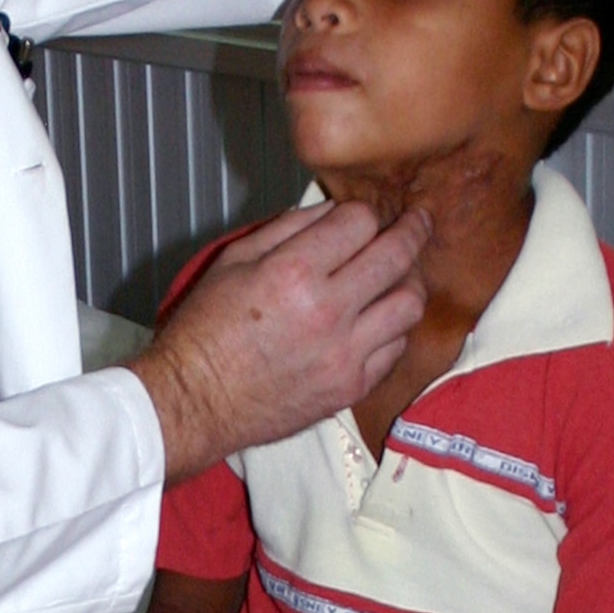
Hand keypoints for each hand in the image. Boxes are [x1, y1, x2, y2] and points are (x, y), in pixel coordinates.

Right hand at [128, 200, 428, 481]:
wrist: (197, 399)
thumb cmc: (205, 331)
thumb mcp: (232, 261)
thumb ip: (286, 229)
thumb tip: (331, 213)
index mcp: (292, 272)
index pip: (359, 223)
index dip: (363, 212)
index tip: (362, 216)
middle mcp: (327, 311)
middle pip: (397, 257)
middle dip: (412, 231)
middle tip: (416, 222)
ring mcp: (345, 353)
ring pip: (409, 304)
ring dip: (409, 281)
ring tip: (401, 274)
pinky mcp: (351, 386)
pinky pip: (396, 348)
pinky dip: (394, 327)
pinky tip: (380, 318)